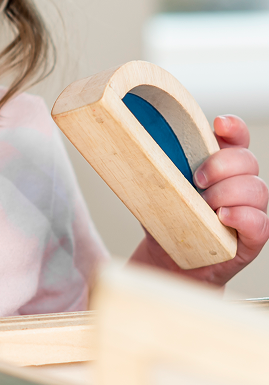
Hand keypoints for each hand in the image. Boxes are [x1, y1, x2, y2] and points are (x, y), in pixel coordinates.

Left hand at [130, 115, 268, 284]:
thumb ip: (152, 163)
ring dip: (226, 194)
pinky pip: (260, 222)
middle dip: (220, 166)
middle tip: (195, 180)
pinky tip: (221, 218)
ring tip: (203, 205)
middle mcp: (238, 184)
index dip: (234, 128)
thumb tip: (129, 142)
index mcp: (218, 165)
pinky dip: (241, 217)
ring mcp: (248, 210)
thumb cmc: (164, 217)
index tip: (219, 124)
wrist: (167, 259)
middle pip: (247, 161)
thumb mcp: (154, 185)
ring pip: (256, 189)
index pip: (237, 138)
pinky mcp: (251, 238)